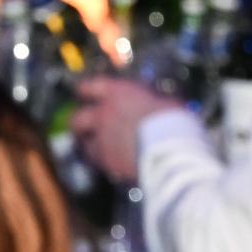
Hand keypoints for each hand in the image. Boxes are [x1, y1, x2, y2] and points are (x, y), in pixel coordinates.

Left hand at [72, 75, 187, 182]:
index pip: (89, 87)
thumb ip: (150, 103)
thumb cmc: (173, 122)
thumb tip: (153, 105)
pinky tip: (112, 164)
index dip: (86, 91)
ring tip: (98, 149)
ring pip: (84, 144)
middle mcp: (103, 115)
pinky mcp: (106, 163)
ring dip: (90, 145)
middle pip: (77, 118)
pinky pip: (98, 163)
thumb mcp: (164, 102)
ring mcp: (102, 141)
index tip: (85, 93)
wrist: (170, 150)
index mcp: (117, 93)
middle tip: (86, 126)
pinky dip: (103, 162)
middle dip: (80, 123)